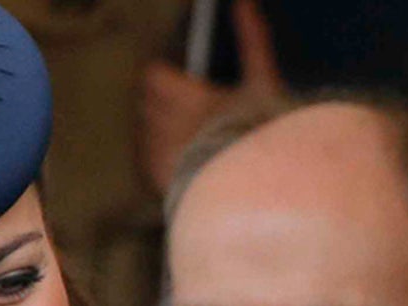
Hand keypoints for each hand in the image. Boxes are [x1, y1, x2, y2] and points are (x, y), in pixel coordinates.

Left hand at [141, 0, 283, 193]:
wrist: (256, 185)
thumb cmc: (261, 132)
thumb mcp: (263, 82)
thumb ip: (251, 39)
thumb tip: (245, 2)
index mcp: (186, 95)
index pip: (153, 75)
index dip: (163, 79)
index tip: (178, 84)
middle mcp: (165, 122)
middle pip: (147, 102)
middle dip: (161, 104)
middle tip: (186, 112)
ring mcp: (159, 152)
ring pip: (145, 130)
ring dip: (158, 130)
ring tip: (184, 139)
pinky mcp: (158, 178)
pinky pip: (146, 160)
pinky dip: (158, 157)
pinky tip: (179, 161)